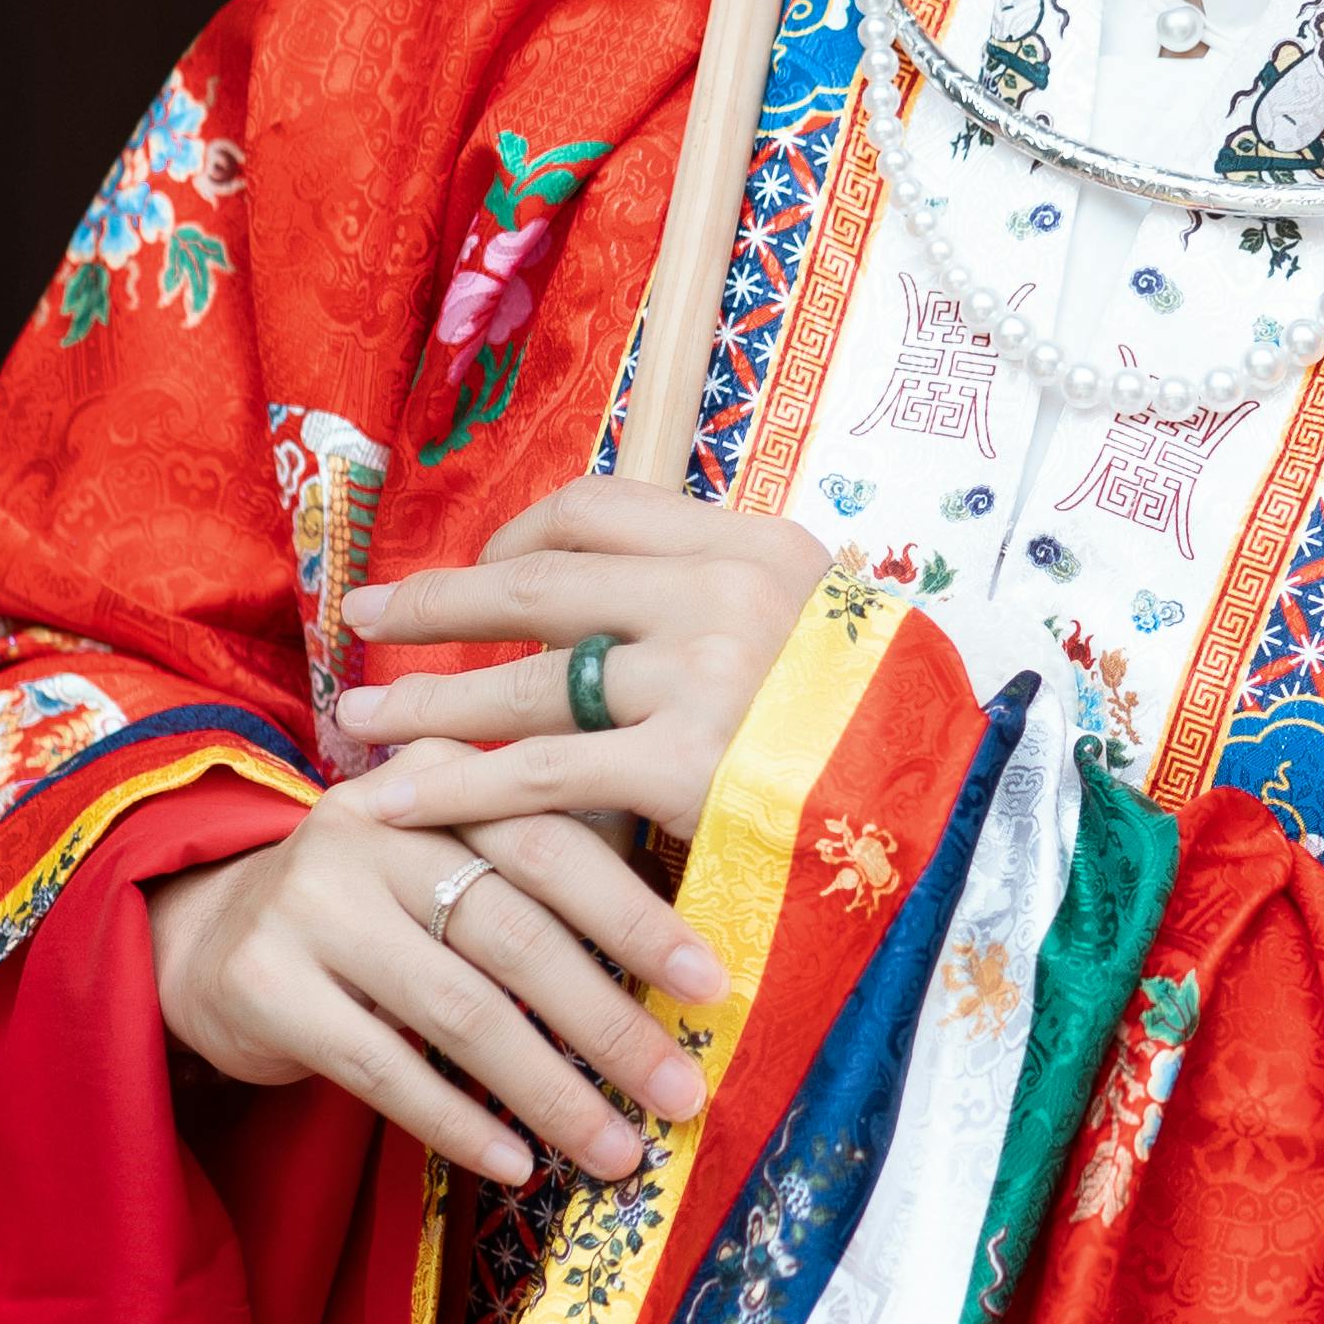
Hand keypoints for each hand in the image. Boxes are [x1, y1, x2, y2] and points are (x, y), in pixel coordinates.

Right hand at [145, 783, 724, 1192]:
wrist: (204, 935)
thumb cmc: (370, 908)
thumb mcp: (444, 860)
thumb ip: (538, 874)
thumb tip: (681, 955)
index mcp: (435, 783)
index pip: (552, 844)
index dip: (636, 916)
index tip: (711, 986)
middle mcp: (370, 829)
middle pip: (515, 932)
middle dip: (610, 1023)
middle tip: (680, 1092)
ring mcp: (310, 903)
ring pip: (459, 1008)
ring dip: (550, 1090)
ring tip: (616, 1149)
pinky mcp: (266, 984)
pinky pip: (383, 1067)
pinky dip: (458, 1121)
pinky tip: (516, 1165)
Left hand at [333, 485, 832, 855]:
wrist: (965, 814)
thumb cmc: (878, 735)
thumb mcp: (817, 630)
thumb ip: (726, 603)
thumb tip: (623, 602)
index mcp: (754, 544)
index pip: (595, 508)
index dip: (515, 539)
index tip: (477, 572)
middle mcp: (725, 594)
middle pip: (540, 583)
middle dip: (438, 603)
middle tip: (366, 616)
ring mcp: (705, 679)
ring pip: (526, 680)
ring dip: (428, 699)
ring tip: (359, 715)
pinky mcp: (687, 770)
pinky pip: (537, 775)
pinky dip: (448, 787)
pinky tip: (387, 801)